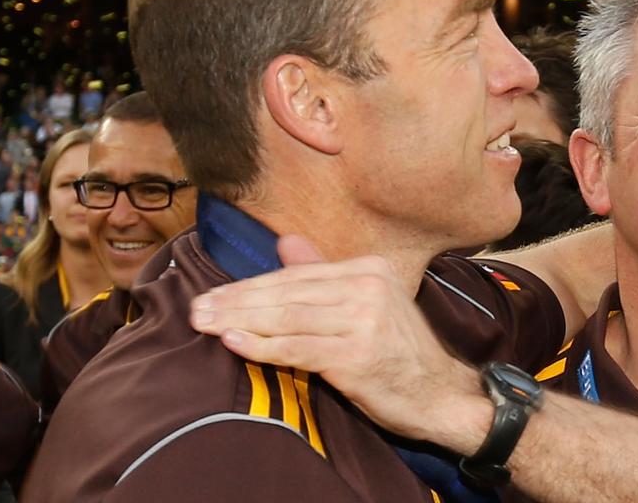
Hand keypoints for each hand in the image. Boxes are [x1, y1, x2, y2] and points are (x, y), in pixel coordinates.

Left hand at [189, 235, 490, 450]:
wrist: (441, 394)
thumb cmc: (397, 354)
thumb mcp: (365, 306)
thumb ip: (323, 275)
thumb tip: (285, 242)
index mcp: (368, 269)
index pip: (296, 277)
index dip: (249, 286)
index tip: (212, 295)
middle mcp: (368, 287)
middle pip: (287, 293)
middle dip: (236, 302)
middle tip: (197, 309)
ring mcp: (365, 320)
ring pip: (288, 318)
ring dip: (240, 322)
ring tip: (205, 325)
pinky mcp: (359, 354)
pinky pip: (299, 348)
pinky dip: (263, 346)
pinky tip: (234, 343)